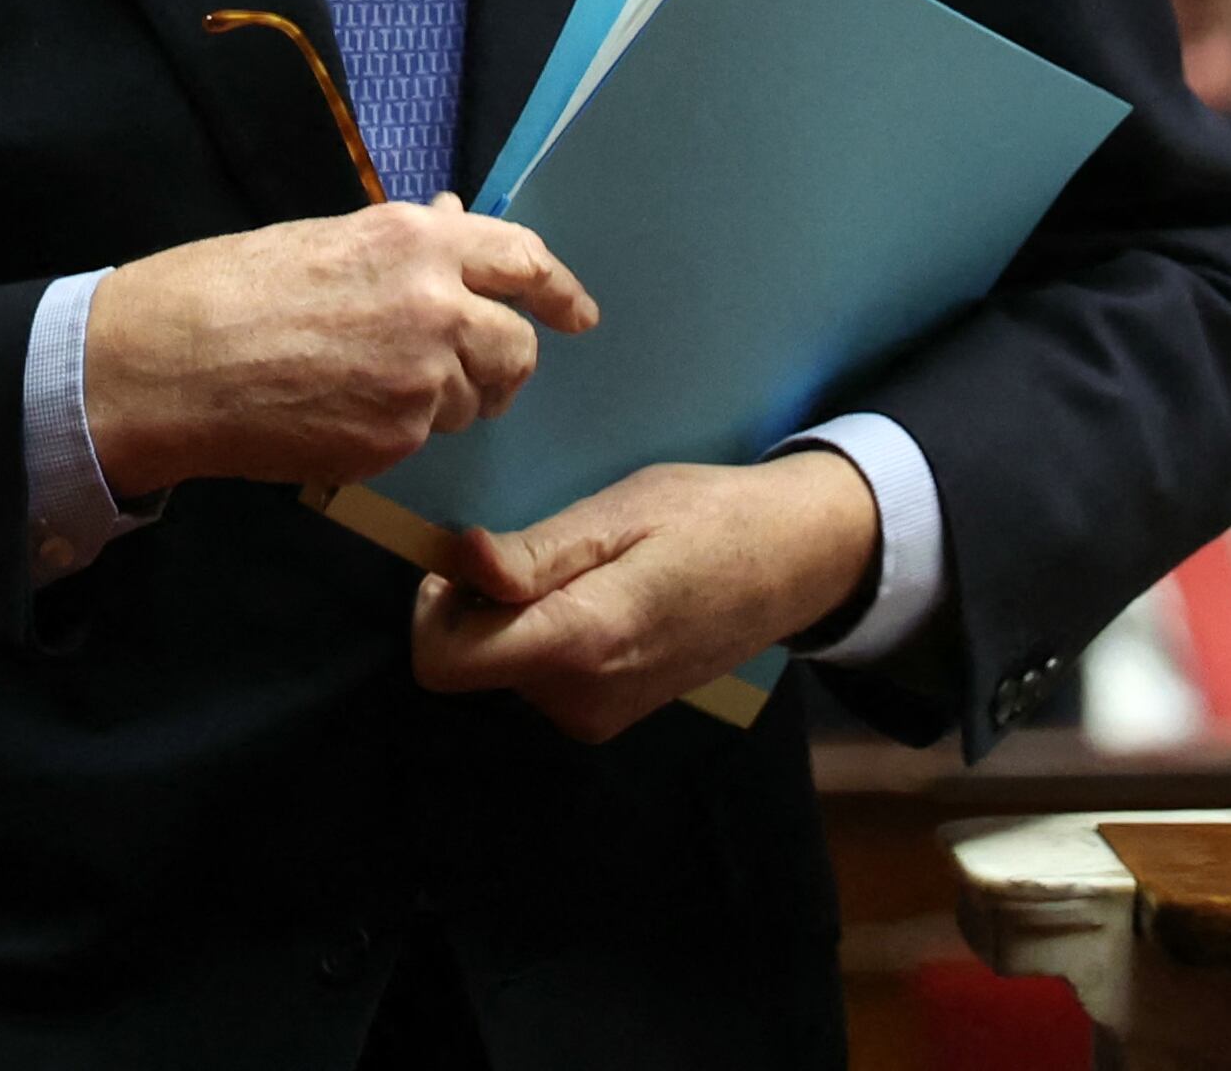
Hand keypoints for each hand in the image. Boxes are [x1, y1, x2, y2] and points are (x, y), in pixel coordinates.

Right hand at [82, 196, 596, 494]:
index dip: (559, 291)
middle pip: (517, 346)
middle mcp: (434, 302)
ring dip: (444, 400)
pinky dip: (397, 431)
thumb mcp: (326, 241)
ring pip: (474, 399)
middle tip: (469, 375)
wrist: (171, 360)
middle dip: (500, 364)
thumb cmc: (227, 289)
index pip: (524, 260)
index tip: (576, 313)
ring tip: (370, 389)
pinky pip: (425, 436)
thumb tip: (456, 225)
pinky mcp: (398, 435)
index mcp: (414, 239)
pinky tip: (340, 414)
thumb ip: (404, 247)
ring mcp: (422, 375)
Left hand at [408, 451, 880, 741]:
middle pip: (470, 657)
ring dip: (517, 616)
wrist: (794, 563)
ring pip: (500, 664)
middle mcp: (580, 699)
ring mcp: (596, 716)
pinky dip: (544, 634)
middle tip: (550, 551)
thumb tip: (460, 562)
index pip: (445, 663)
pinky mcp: (606, 717)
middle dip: (483, 602)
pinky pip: (535, 673)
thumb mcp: (617, 513)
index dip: (436, 607)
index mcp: (581, 643)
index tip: (471, 561)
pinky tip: (599, 597)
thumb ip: (535, 553)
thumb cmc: (706, 519)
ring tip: (589, 570)